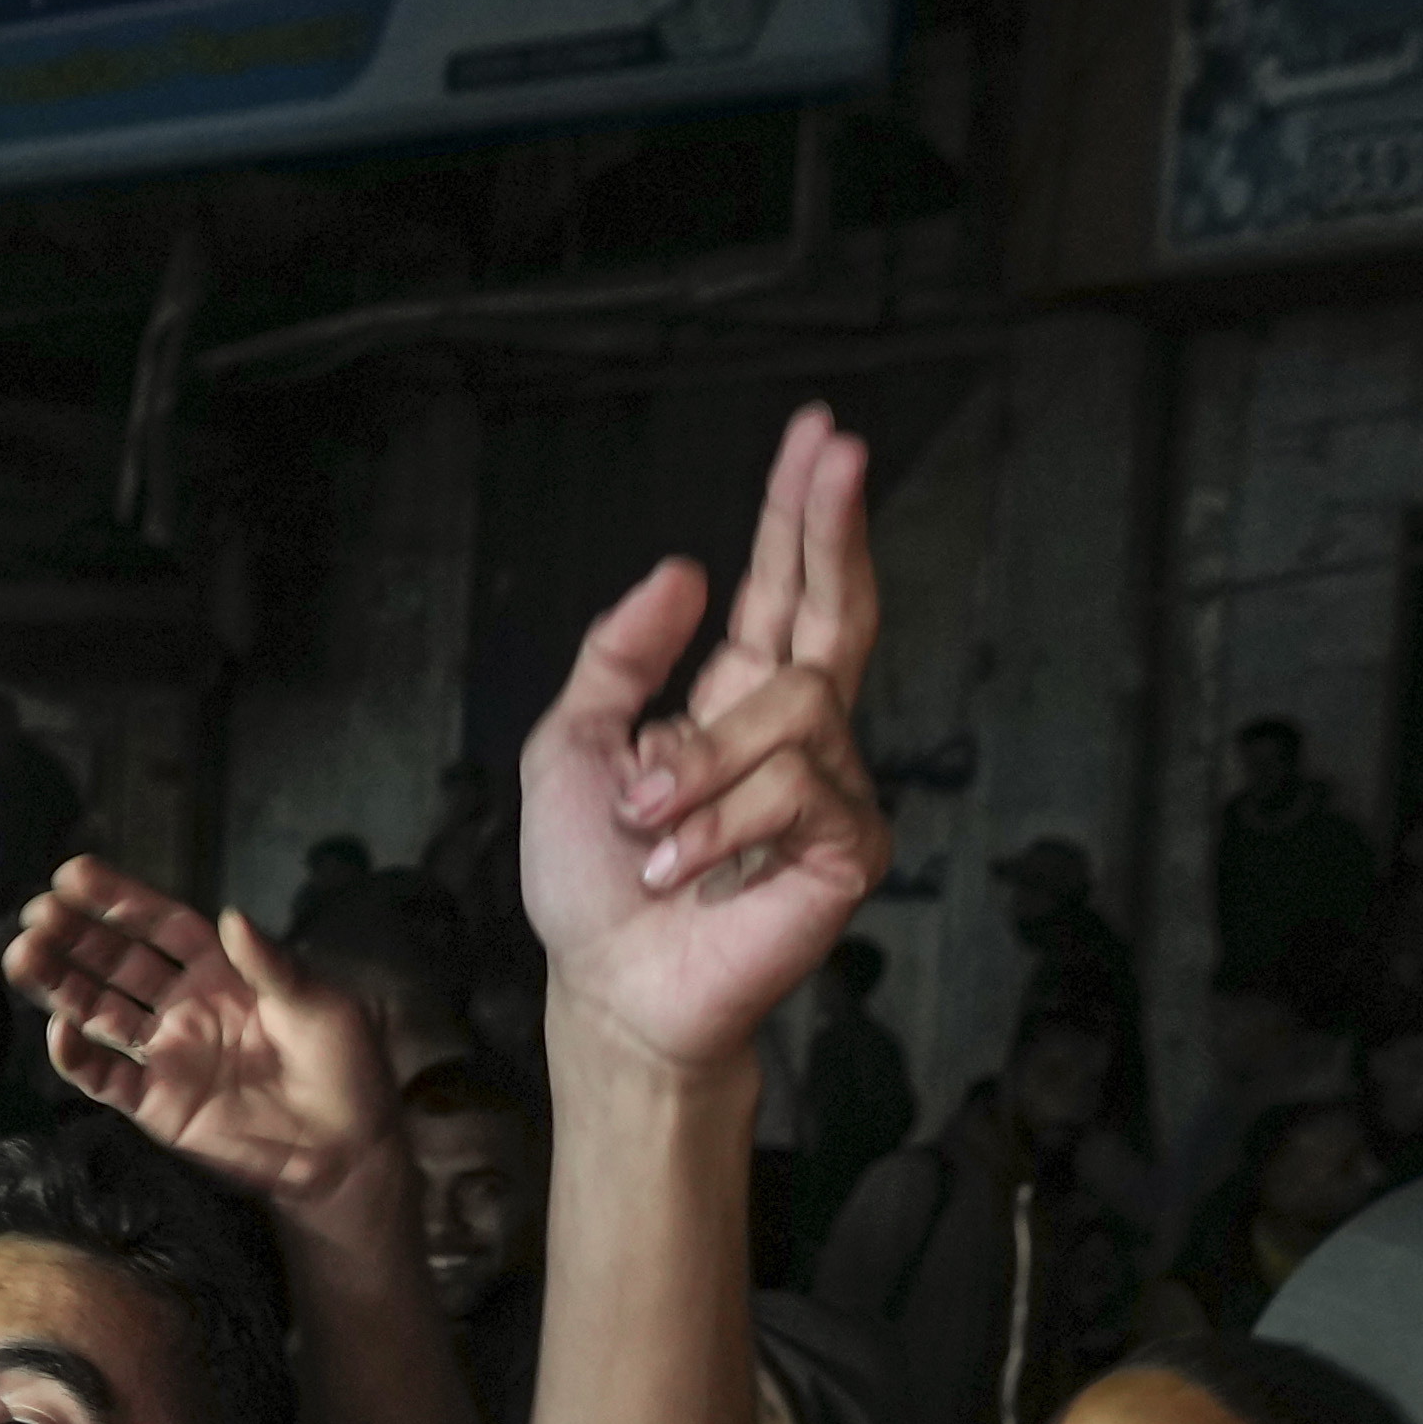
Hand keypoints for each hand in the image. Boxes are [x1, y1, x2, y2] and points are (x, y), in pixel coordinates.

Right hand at [9, 866, 392, 1227]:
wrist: (346, 1153)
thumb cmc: (345, 1070)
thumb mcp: (321, 1006)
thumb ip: (273, 965)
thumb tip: (230, 916)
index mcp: (222, 971)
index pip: (158, 925)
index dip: (118, 900)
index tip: (72, 875)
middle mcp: (184, 1007)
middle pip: (117, 963)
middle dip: (75, 938)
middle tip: (36, 915)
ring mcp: (167, 1055)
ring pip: (99, 1013)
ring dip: (60, 986)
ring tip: (21, 958)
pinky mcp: (157, 1105)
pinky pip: (106, 1077)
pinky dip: (77, 1055)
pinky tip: (58, 1028)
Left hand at [519, 408, 883, 1086]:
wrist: (607, 987)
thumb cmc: (593, 885)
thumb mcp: (572, 744)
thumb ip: (619, 654)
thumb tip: (684, 568)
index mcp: (734, 702)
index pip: (780, 590)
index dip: (799, 515)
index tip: (818, 436)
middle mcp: (795, 735)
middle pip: (837, 606)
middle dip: (835, 523)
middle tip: (838, 450)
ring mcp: (832, 788)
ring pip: (790, 706)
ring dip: (698, 765)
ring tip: (650, 828)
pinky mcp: (850, 846)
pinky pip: (796, 785)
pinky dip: (721, 820)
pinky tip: (683, 867)